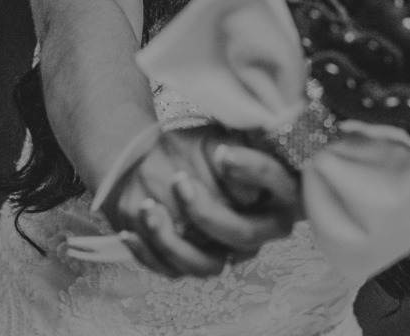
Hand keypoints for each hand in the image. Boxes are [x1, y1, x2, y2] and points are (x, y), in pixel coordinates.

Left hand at [98, 125, 298, 277]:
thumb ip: (231, 145)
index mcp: (279, 191)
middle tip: (179, 181)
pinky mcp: (197, 263)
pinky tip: (129, 232)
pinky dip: (149, 252)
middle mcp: (262, 229)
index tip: (222, 153)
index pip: (276, 183)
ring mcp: (229, 252)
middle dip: (208, 212)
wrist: (172, 163)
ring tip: (148, 208)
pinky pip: (174, 271)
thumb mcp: (219, 137)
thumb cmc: (203, 148)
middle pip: (243, 234)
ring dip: (174, 241)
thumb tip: (226, 158)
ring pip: (208, 265)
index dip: (253, 170)